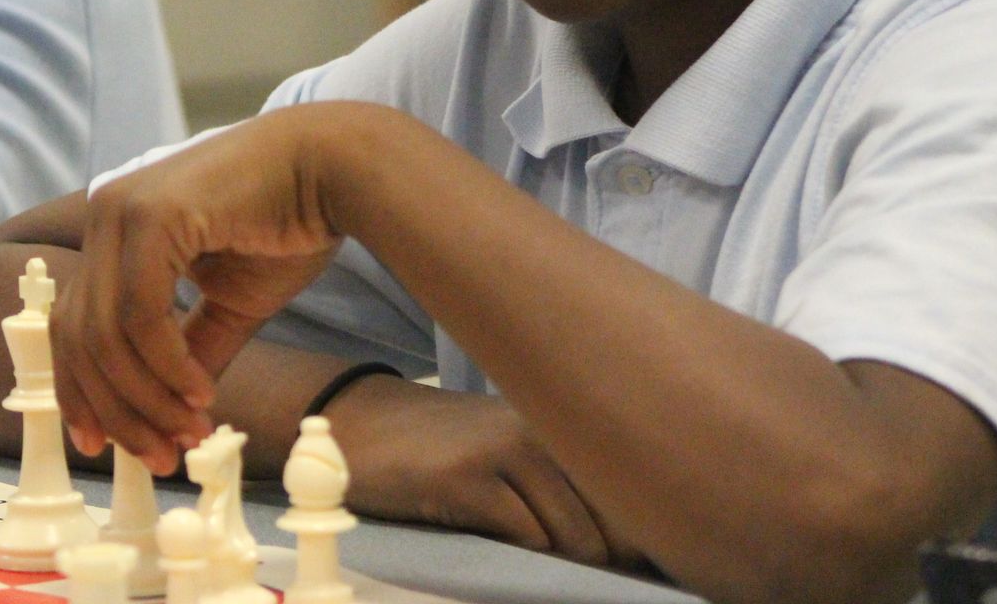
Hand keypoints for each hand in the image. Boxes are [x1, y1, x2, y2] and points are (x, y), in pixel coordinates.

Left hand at [53, 109, 343, 473]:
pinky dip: (165, 365)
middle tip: (159, 455)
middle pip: (79, 337)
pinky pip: (139, 313)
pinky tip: (198, 392)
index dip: (83, 392)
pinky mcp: (151, 214)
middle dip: (117, 409)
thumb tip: (170, 416)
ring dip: (146, 397)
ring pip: (105, 333)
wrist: (332, 171)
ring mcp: (122, 210)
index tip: (106, 446)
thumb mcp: (228, 304)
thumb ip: (190, 351)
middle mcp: (105, 214)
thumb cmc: (286, 225)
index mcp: (114, 231)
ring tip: (190, 428)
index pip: (73, 325)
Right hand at [328, 374, 630, 565]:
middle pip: (610, 522)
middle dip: (602, 560)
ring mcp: (502, 450)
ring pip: (572, 535)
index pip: (628, 489)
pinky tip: (495, 543)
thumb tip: (631, 546)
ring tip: (533, 560)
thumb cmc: (439, 450)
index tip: (636, 564)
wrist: (358, 424)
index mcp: (557, 423)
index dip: (638, 538)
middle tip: (582, 574)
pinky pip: (525, 537)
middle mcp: (539, 428)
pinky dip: (522, 555)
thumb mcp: (509, 454)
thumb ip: (561, 486)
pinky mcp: (465, 478)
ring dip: (561, 563)